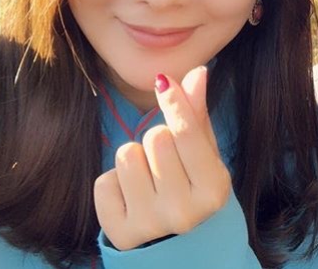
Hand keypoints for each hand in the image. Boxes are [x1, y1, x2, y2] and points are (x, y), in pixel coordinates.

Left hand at [94, 66, 231, 249]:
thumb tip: (198, 71)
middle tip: (166, 162)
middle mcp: (185, 211)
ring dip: (134, 160)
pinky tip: (130, 198)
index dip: (174, 102)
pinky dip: (113, 185)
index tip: (163, 82)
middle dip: (157, 140)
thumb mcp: (205, 154)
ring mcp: (151, 224)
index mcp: (214, 189)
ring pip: (126, 155)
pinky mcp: (120, 233)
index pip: (186, 132)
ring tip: (148, 179)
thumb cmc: (193, 187)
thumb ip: (198, 114)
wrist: (178, 246)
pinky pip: (103, 182)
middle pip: (155, 138)